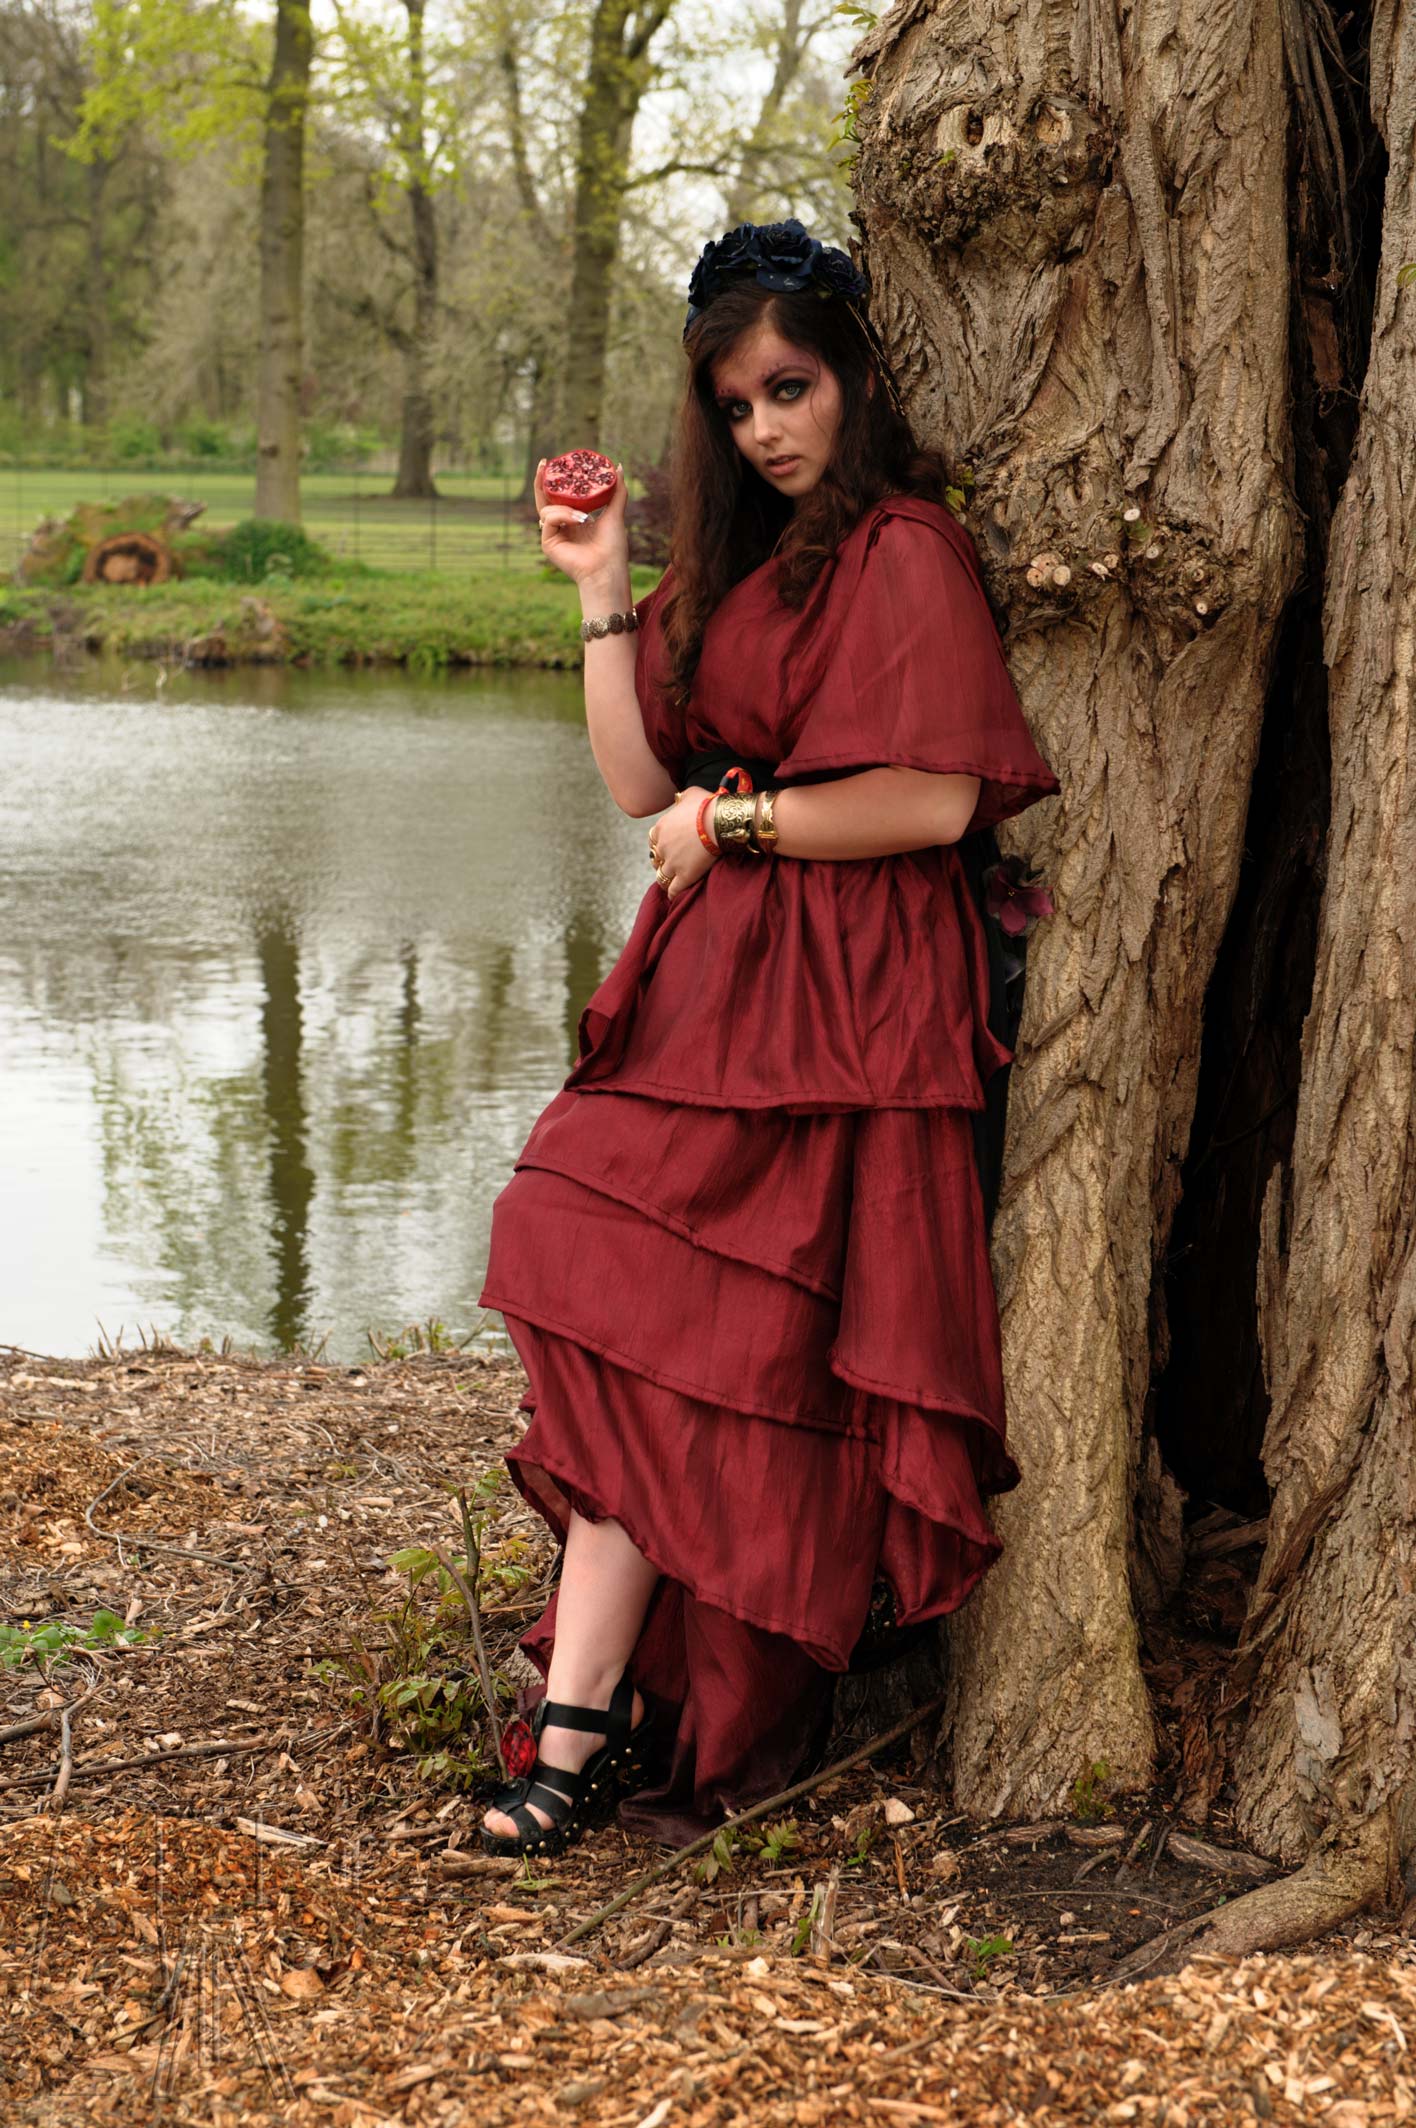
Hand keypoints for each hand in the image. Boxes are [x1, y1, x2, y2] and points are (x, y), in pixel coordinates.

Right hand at [534, 458, 629, 587]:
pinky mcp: (548, 543)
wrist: (608, 569)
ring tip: (584, 516)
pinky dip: (563, 516)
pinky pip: (549, 520)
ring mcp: (553, 535)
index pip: (559, 496)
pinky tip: (579, 521)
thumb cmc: (613, 547)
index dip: (555, 480)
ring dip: (565, 508)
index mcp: (574, 520)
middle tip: (545, 463)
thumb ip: (617, 491)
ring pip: (547, 509)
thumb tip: (617, 466)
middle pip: (544, 499)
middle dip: (541, 481)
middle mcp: (561, 527)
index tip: (553, 462)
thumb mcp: (615, 513)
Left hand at [648, 789, 718, 900]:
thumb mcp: (690, 794)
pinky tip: (675, 895)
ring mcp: (672, 862)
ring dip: (666, 878)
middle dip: (662, 861)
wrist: (720, 822)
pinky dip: (673, 893)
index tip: (668, 846)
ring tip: (672, 882)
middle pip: (656, 858)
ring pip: (661, 876)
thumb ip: (681, 799)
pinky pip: (673, 890)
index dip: (661, 844)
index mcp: (661, 827)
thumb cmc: (707, 805)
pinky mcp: (684, 876)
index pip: (653, 840)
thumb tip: (679, 800)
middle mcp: (662, 846)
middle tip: (672, 864)